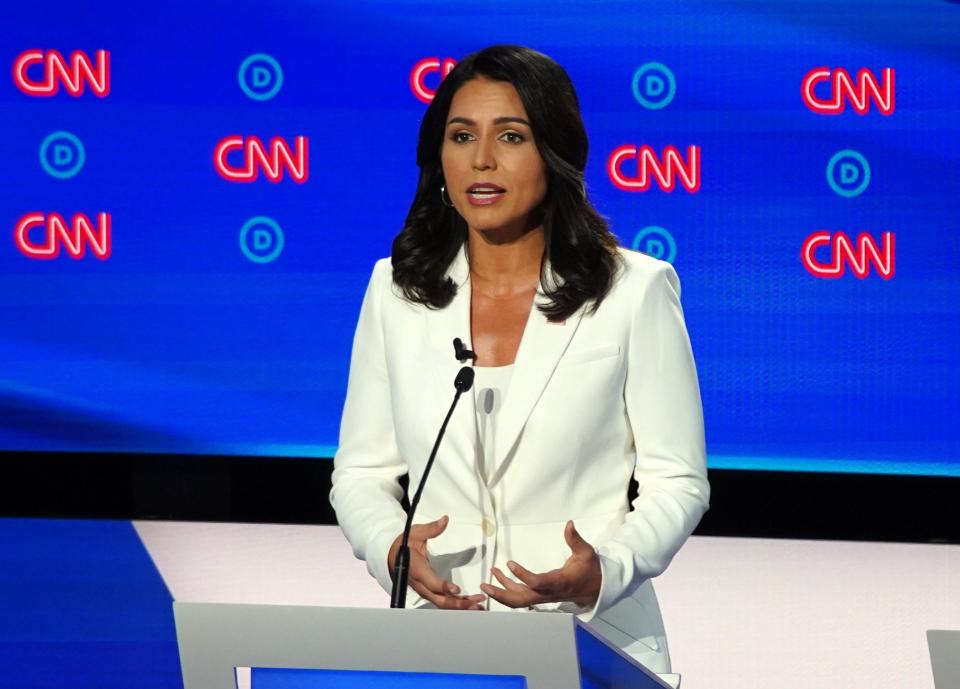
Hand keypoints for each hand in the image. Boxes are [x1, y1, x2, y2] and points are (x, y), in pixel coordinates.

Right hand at [388, 515, 485, 609]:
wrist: (391, 557)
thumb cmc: (403, 545)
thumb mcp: (415, 533)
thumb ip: (431, 529)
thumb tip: (444, 520)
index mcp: (416, 569)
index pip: (430, 582)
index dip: (443, 587)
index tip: (456, 589)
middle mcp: (420, 584)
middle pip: (439, 599)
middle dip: (457, 603)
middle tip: (476, 602)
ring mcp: (424, 590)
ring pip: (442, 602)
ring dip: (460, 605)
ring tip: (478, 605)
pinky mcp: (428, 591)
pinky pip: (442, 600)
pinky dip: (456, 603)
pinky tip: (470, 603)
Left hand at [480, 520, 600, 608]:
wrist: (594, 589)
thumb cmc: (589, 570)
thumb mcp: (586, 553)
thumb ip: (575, 539)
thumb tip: (569, 524)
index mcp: (559, 582)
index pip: (538, 583)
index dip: (523, 575)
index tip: (510, 563)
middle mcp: (548, 593)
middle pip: (522, 599)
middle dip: (502, 594)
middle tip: (485, 585)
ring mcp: (543, 596)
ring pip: (519, 600)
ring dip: (501, 592)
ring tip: (486, 582)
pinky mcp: (540, 595)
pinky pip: (521, 595)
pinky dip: (507, 588)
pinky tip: (498, 576)